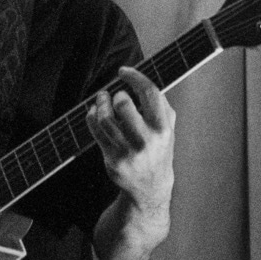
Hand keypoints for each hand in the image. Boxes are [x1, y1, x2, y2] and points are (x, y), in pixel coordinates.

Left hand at [88, 66, 173, 208]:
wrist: (150, 188)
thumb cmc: (158, 152)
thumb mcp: (169, 130)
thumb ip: (161, 106)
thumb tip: (141, 81)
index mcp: (163, 130)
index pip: (149, 93)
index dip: (135, 77)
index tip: (124, 71)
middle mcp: (146, 141)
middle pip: (124, 103)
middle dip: (117, 95)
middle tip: (116, 95)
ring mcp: (127, 151)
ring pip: (105, 118)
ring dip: (101, 103)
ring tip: (101, 98)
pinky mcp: (112, 159)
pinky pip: (95, 131)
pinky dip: (91, 116)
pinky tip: (94, 111)